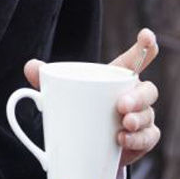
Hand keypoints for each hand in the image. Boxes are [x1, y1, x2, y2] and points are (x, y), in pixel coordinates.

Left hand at [23, 28, 159, 168]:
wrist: (88, 144)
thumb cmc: (79, 109)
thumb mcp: (62, 92)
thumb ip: (46, 79)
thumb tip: (30, 66)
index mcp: (116, 77)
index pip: (135, 58)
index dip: (145, 45)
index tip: (147, 35)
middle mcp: (134, 94)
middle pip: (147, 90)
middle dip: (138, 97)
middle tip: (121, 106)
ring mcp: (141, 116)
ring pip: (149, 114)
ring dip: (139, 120)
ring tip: (123, 125)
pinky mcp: (143, 138)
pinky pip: (150, 136)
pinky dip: (139, 139)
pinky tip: (122, 139)